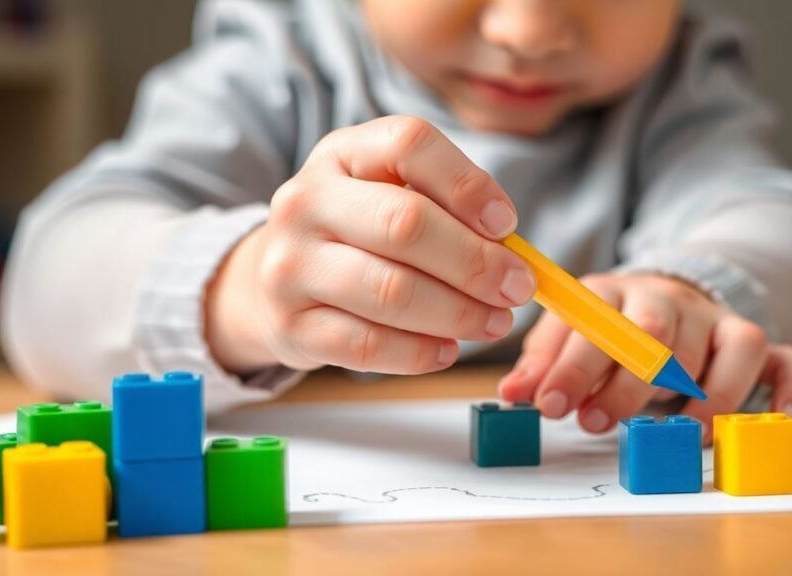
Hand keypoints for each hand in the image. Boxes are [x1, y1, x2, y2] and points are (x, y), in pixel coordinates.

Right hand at [206, 116, 535, 374]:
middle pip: (405, 223)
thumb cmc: (356, 231)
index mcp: (342, 153)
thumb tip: (510, 253)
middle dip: (476, 262)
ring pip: (392, 291)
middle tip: (518, 288)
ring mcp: (290, 264)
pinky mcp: (290, 325)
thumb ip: (445, 207)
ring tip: (494, 323)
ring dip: (458, 313)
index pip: (409, 144)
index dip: (468, 184)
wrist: (274, 277)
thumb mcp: (389, 193)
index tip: (508, 225)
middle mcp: (306, 200)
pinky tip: (447, 351)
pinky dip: (419, 352)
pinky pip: (368, 345)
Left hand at [498, 273, 791, 442]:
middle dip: (626, 382)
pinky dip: (788, 386)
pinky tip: (776, 417)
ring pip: (724, 345)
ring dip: (704, 395)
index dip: (571, 365)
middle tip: (598, 423)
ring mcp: (714, 319)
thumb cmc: (607, 332)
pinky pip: (784, 357)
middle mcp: (668, 300)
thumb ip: (543, 364)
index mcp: (613, 293)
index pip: (595, 320)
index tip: (549, 406)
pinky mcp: (749, 343)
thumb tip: (511, 395)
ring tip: (678, 434)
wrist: (662, 298)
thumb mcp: (568, 338)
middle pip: (657, 332)